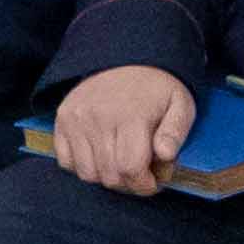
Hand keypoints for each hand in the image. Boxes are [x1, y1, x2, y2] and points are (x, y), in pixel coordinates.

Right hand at [47, 64, 196, 196]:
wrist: (125, 58)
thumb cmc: (157, 89)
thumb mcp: (180, 105)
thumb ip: (176, 132)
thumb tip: (165, 155)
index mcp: (131, 116)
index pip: (130, 168)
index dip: (144, 185)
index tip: (153, 182)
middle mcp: (98, 117)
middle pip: (109, 176)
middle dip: (129, 184)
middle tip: (140, 173)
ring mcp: (76, 119)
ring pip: (87, 174)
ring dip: (106, 177)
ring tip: (120, 164)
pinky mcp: (62, 120)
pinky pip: (66, 162)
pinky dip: (83, 166)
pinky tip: (100, 155)